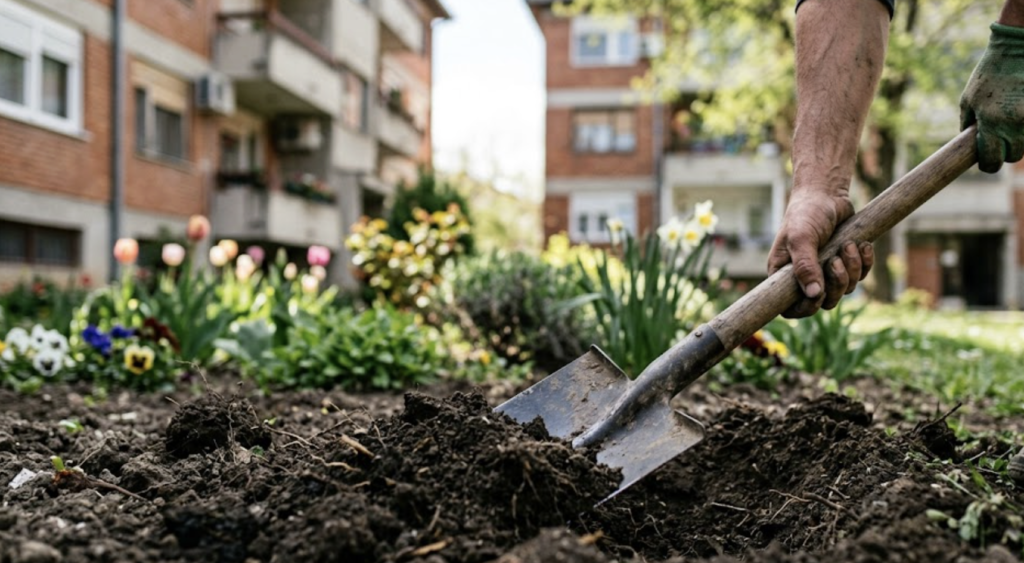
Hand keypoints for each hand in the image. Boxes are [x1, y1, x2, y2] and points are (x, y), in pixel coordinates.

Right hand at [766, 190, 873, 317]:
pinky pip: (860, 275)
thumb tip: (813, 294)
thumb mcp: (801, 238)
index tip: (818, 294)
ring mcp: (826, 270)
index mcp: (784, 274)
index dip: (806, 308)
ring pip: (845, 289)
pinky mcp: (845, 262)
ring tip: (848, 245)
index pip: (790, 308)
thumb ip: (805, 267)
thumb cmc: (806, 213)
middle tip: (835, 261)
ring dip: (851, 269)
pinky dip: (864, 262)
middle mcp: (804, 276)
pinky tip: (861, 244)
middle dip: (836, 284)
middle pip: (824, 302)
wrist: (826, 193)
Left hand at [960, 23, 1023, 172]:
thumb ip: (967, 124)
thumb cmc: (990, 72)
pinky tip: (1020, 111)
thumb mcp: (969, 98)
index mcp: (992, 122)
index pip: (992, 160)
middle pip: (1013, 156)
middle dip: (1005, 151)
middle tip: (999, 139)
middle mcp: (1015, 123)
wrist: (1019, 48)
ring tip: (1010, 120)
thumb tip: (968, 145)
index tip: (985, 161)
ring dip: (1018, 139)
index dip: (988, 164)